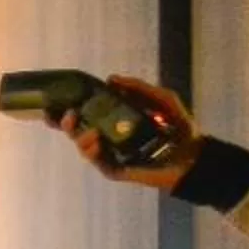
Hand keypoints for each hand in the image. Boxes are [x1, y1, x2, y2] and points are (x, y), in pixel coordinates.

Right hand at [60, 75, 196, 192]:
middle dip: (64, 122)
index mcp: (115, 118)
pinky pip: (96, 160)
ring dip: (78, 136)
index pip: (86, 111)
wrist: (193, 155)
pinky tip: (96, 141)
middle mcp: (107, 135)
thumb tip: (111, 79)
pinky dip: (91, 151)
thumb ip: (139, 88)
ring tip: (90, 131)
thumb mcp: (163, 99)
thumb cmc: (179, 127)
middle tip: (67, 115)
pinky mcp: (113, 169)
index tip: (55, 99)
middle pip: (76, 129)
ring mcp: (109, 153)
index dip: (68, 105)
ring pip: (82, 145)